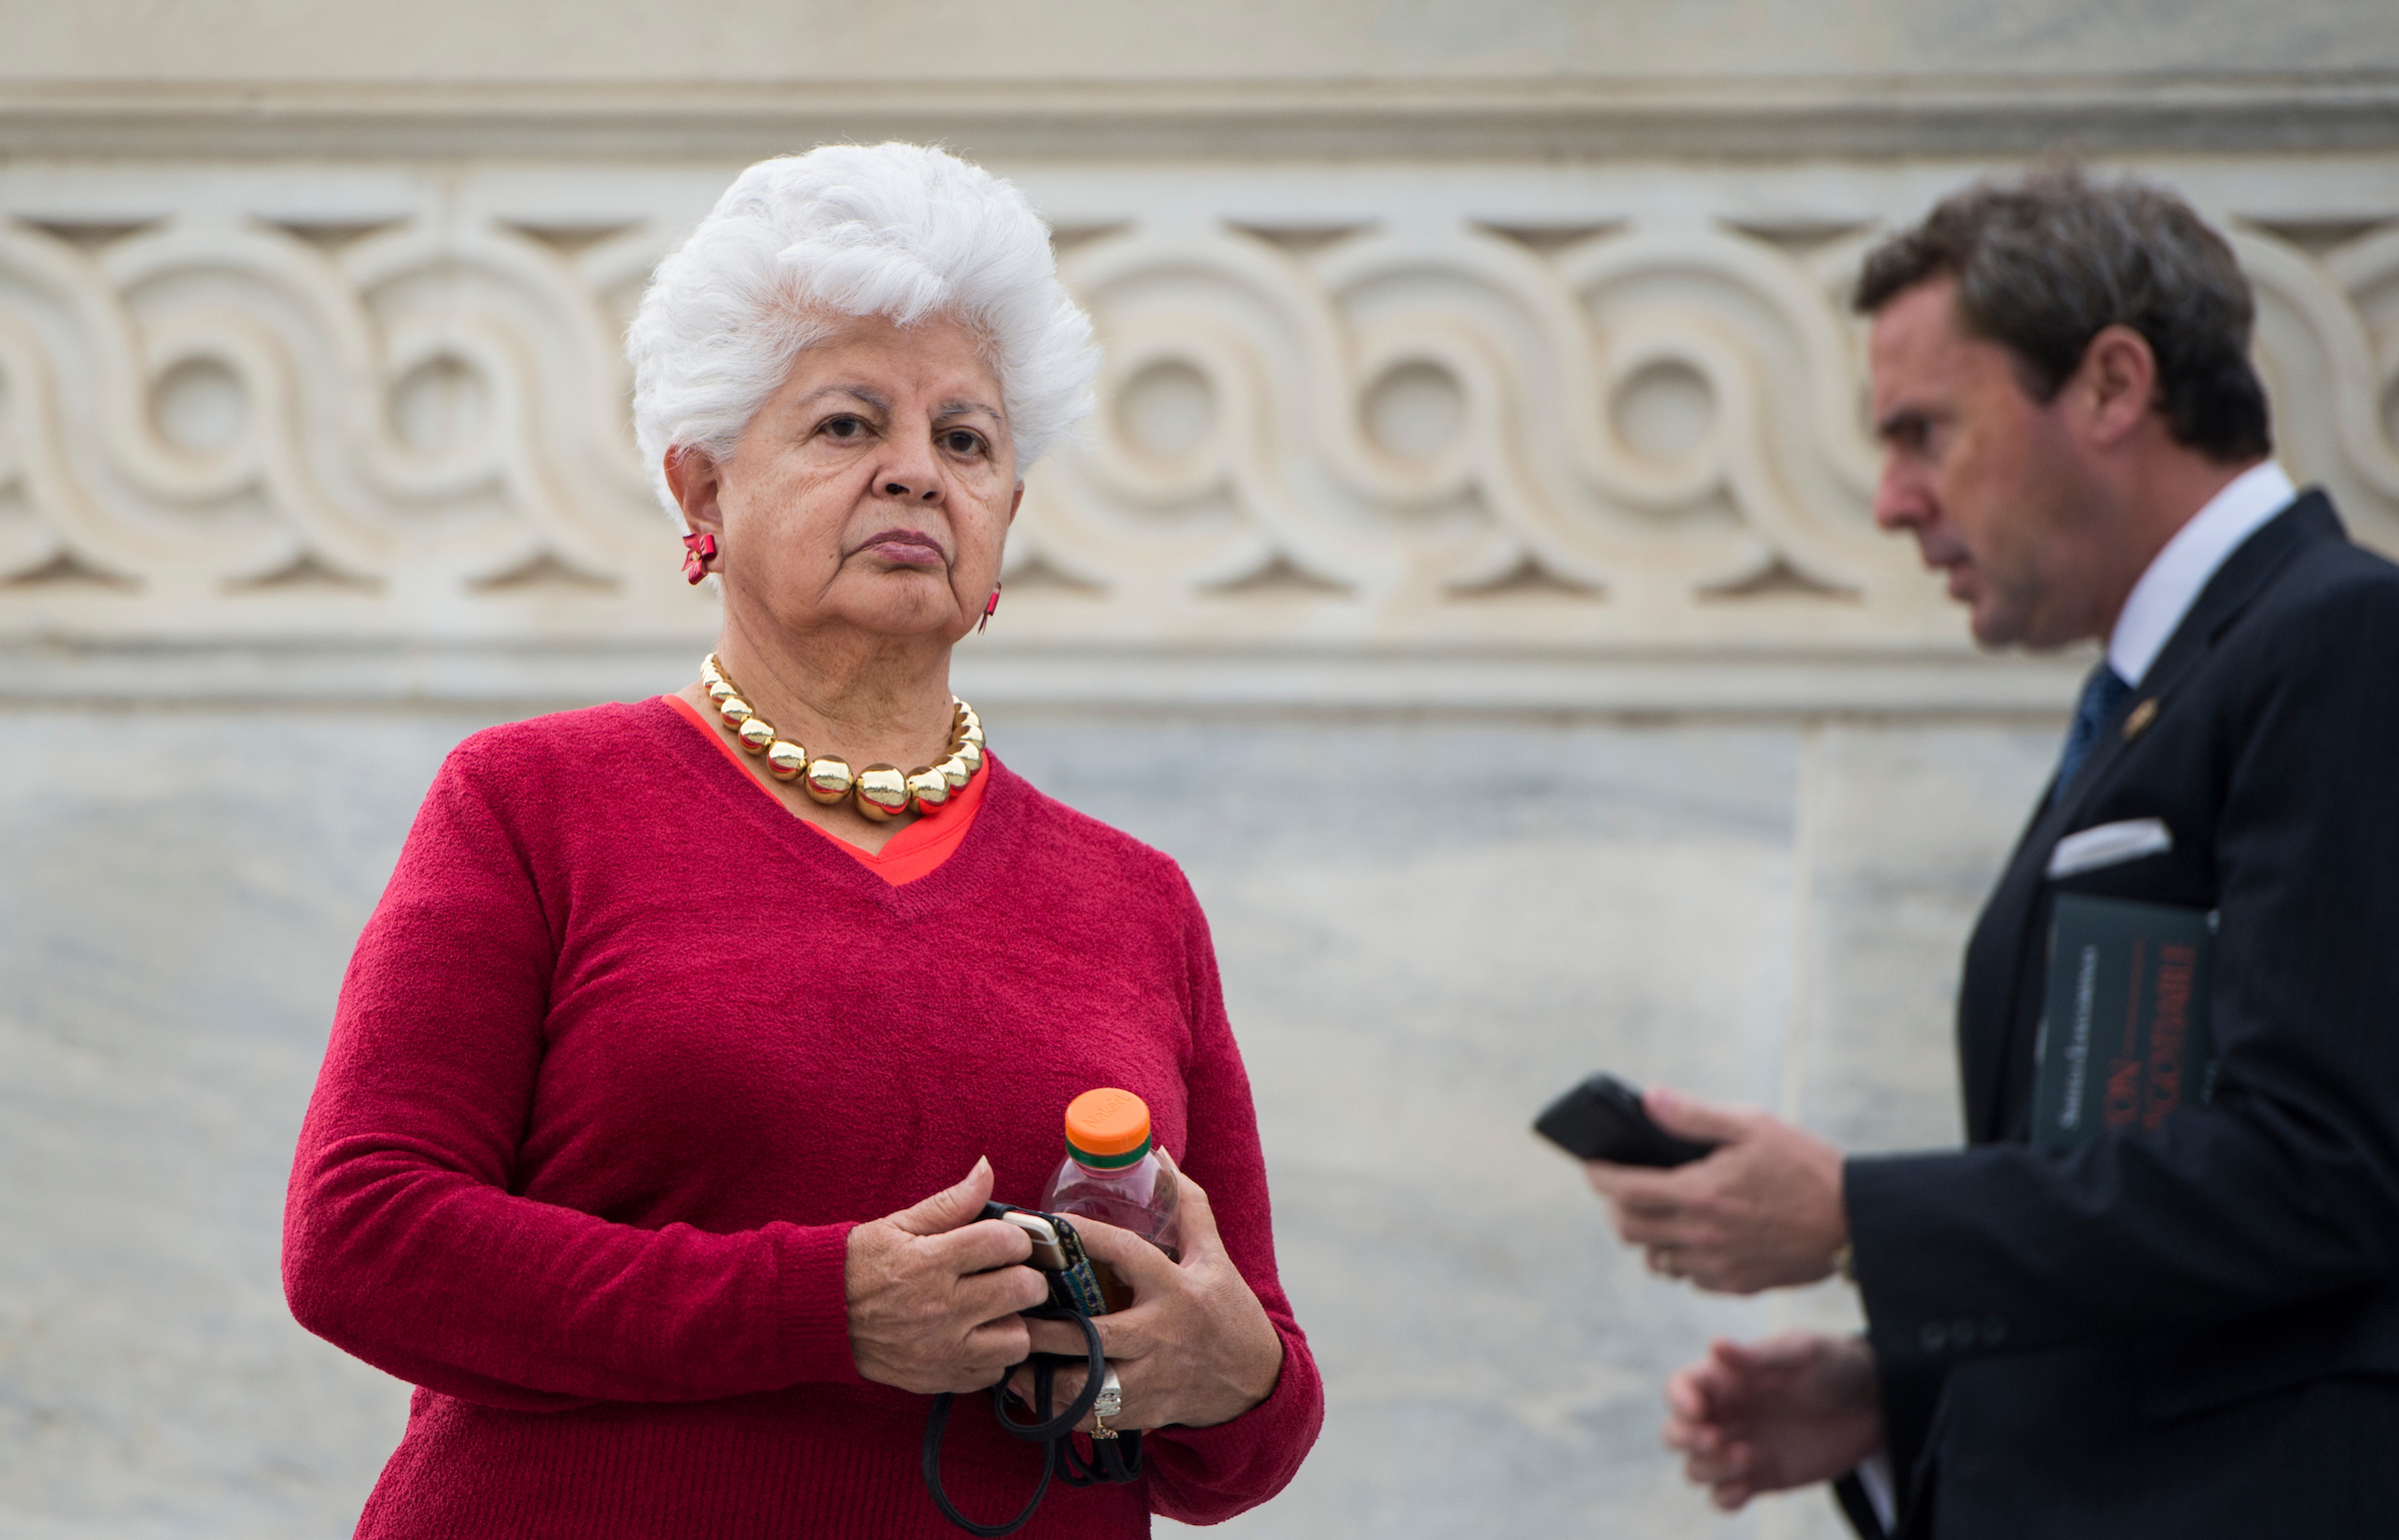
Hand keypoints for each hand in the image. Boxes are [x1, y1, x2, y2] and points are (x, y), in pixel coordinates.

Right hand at [845, 1157, 1047, 1393]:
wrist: (820, 1315)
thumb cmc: (862, 1264)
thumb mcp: (900, 1225)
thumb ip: (951, 1203)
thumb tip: (987, 1169)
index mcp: (932, 1261)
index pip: (1003, 1243)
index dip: (1016, 1238)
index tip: (1008, 1242)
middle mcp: (941, 1307)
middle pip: (1021, 1290)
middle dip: (1027, 1277)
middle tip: (1013, 1274)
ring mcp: (942, 1349)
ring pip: (1017, 1339)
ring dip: (1014, 1322)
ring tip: (996, 1310)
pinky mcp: (939, 1378)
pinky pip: (992, 1373)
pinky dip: (991, 1356)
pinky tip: (975, 1337)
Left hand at [1011, 1152, 1283, 1430]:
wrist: (1253, 1384)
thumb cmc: (1227, 1310)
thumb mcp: (1213, 1256)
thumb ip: (1188, 1205)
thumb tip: (1159, 1155)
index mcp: (1174, 1288)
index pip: (1123, 1254)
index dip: (1081, 1235)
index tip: (1041, 1223)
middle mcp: (1160, 1334)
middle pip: (1090, 1333)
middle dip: (1043, 1326)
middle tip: (1004, 1305)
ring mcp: (1150, 1378)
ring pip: (1084, 1383)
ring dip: (1039, 1373)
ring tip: (1005, 1350)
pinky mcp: (1141, 1411)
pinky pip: (1089, 1413)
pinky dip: (1054, 1405)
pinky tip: (1026, 1389)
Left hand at [1584, 1086, 1846, 1293]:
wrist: (1856, 1222)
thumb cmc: (1806, 1166)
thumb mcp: (1752, 1125)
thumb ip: (1693, 1115)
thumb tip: (1647, 1099)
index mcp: (1700, 1193)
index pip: (1625, 1191)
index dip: (1599, 1178)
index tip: (1591, 1167)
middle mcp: (1702, 1235)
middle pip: (1629, 1230)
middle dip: (1615, 1208)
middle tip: (1621, 1190)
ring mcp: (1718, 1266)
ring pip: (1656, 1260)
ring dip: (1647, 1236)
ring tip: (1657, 1213)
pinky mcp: (1737, 1285)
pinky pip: (1689, 1278)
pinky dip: (1681, 1258)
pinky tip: (1694, 1236)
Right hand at [1663, 1332, 1884, 1509]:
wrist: (1875, 1406)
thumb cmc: (1836, 1366)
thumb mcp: (1803, 1353)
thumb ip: (1759, 1357)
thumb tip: (1715, 1346)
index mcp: (1726, 1378)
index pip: (1680, 1388)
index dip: (1679, 1400)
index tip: (1699, 1412)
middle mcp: (1726, 1414)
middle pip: (1675, 1432)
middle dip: (1685, 1439)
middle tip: (1716, 1440)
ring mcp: (1740, 1448)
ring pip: (1696, 1468)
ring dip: (1709, 1468)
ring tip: (1750, 1457)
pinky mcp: (1760, 1479)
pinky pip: (1724, 1497)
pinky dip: (1725, 1497)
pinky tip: (1747, 1487)